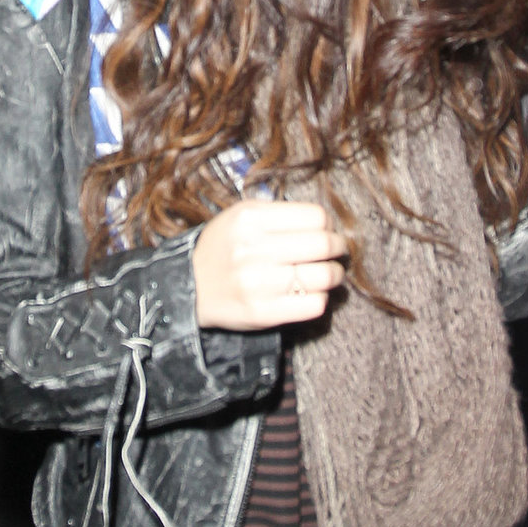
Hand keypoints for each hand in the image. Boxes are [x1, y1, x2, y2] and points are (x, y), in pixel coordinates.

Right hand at [193, 201, 347, 330]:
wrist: (188, 287)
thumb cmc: (223, 248)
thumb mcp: (240, 215)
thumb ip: (279, 213)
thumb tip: (326, 222)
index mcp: (250, 219)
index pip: (316, 216)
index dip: (328, 224)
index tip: (327, 231)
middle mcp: (253, 249)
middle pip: (323, 244)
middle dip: (338, 248)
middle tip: (337, 251)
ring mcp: (258, 284)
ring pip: (324, 276)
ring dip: (335, 274)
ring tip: (330, 273)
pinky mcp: (263, 313)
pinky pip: (314, 304)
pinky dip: (321, 297)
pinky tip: (313, 292)